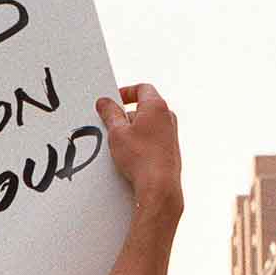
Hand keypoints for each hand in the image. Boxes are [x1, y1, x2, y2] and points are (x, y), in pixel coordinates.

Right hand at [95, 83, 180, 210]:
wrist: (158, 185)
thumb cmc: (141, 158)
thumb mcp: (117, 132)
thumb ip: (109, 113)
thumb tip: (104, 103)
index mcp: (156, 106)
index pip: (141, 88)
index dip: (125, 92)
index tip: (113, 100)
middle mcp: (168, 117)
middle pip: (144, 106)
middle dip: (126, 114)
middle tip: (111, 123)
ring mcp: (171, 134)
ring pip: (148, 124)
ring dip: (133, 129)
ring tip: (119, 143)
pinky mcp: (170, 149)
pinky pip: (152, 139)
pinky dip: (140, 142)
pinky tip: (129, 155)